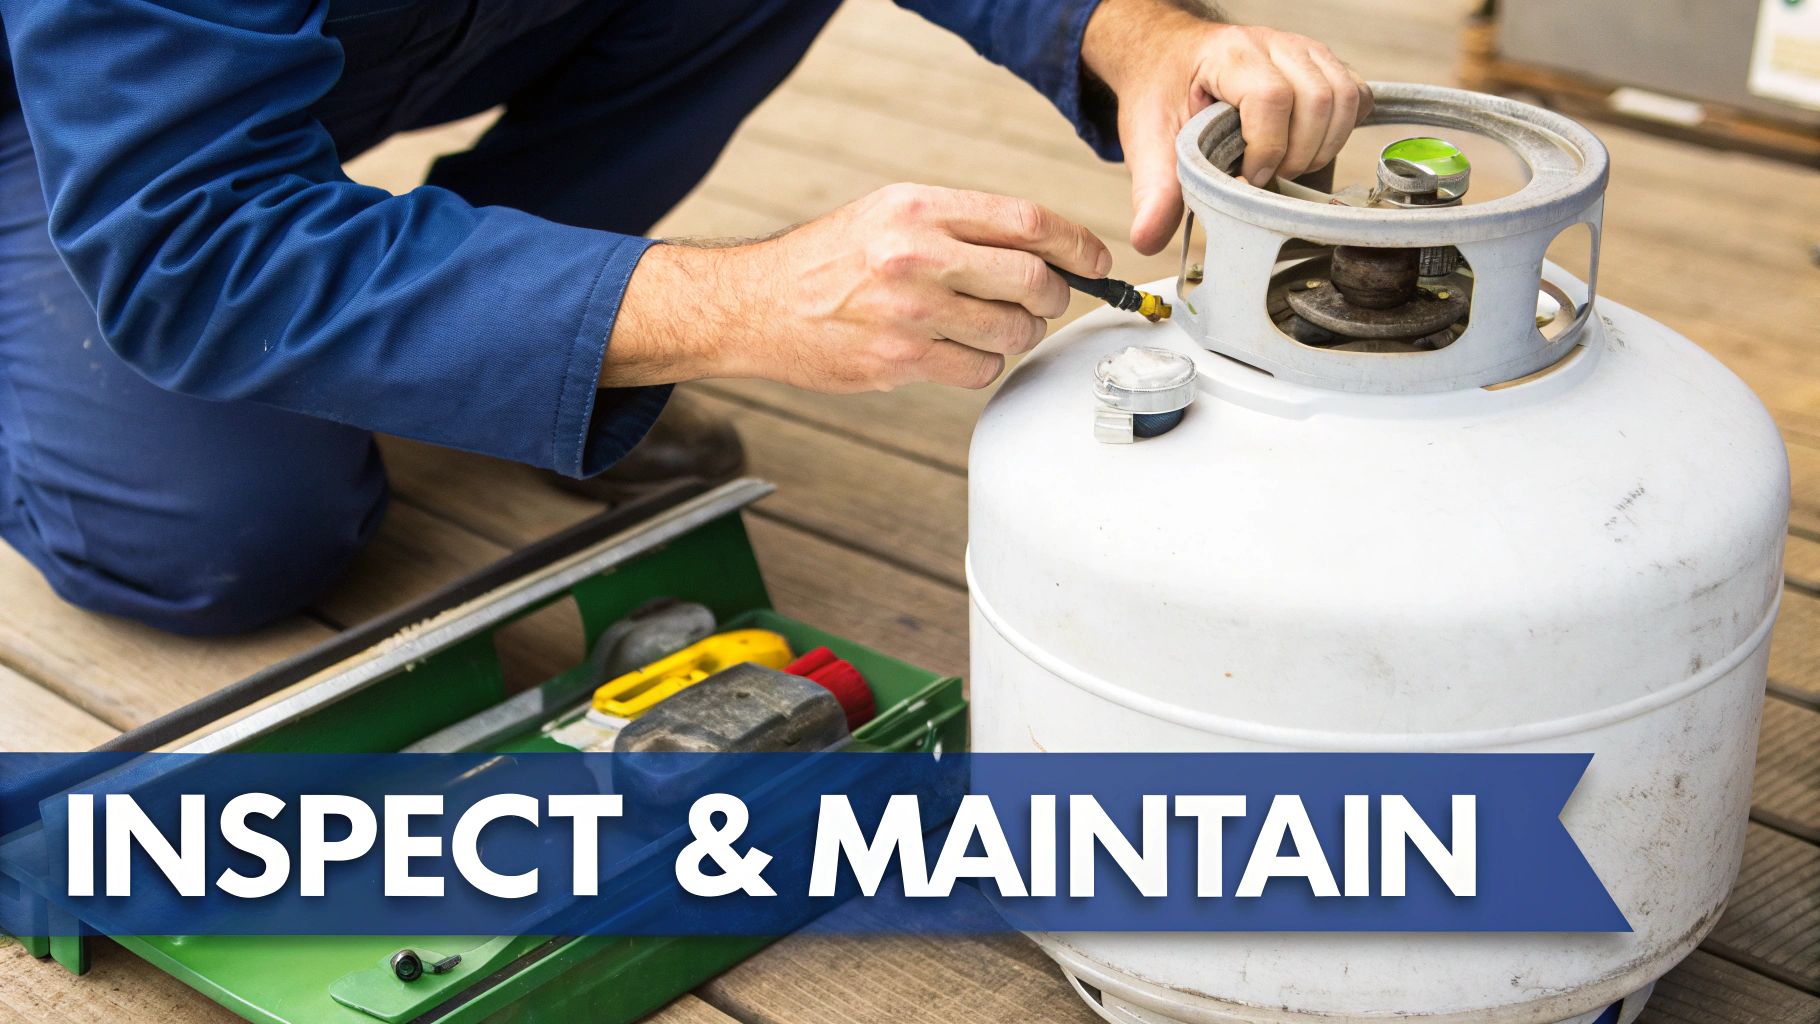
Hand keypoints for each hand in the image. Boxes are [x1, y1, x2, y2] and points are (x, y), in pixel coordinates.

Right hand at [607, 184, 1110, 391]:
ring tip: (992, 326)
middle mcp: (916, 256)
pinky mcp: (898, 362)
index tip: (1095, 261)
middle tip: (1044, 302)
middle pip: (1031, 280)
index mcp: (919, 208)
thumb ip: (962, 224)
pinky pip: (977, 371)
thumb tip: (1043, 247)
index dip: (1076, 244)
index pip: (1026, 221)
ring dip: (1017, 335)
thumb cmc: (829, 260)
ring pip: (1011, 332)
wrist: (757, 305)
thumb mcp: (890, 212)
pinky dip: (981, 365)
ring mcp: (908, 313)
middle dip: (1053, 297)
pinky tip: (957, 352)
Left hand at [1083, 0, 1372, 254]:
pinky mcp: (1321, 65)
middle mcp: (1274, 45)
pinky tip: (1310, 148)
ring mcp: (1303, 52)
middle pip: (1318, 99)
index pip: (1271, 97)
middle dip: (1298, 154)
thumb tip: (1148, 240)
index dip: (1267, 148)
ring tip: (1288, 166)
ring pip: (1345, 97)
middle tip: (1268, 177)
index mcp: (1230, 55)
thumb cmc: (1162, 92)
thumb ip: (1153, 191)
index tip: (1247, 178)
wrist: (1167, 58)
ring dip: (1324, 145)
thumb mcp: (1147, 141)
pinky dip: (1341, 130)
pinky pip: (1355, 94)